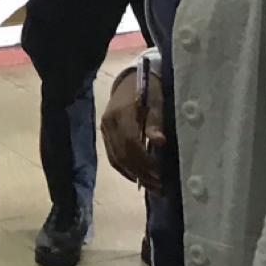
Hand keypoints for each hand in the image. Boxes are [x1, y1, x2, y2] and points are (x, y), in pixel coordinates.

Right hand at [99, 69, 164, 192]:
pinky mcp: (105, 133)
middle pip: (122, 154)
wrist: (130, 79)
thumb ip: (156, 121)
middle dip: (141, 172)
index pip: (130, 143)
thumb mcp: (156, 100)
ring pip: (115, 158)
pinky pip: (112, 156)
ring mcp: (104, 129)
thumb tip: (160, 142)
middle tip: (159, 186)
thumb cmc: (148, 88)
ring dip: (133, 174)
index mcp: (121, 113)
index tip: (160, 172)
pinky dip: (124, 168)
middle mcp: (108, 123)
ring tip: (151, 186)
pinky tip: (136, 177)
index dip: (145, 160)